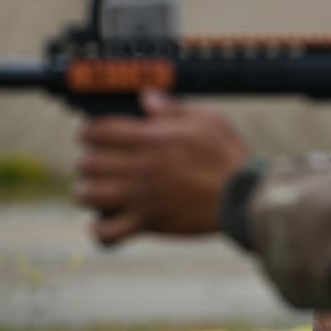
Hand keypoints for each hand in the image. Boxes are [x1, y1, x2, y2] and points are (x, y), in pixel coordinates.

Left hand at [75, 90, 251, 245]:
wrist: (243, 196)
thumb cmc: (228, 154)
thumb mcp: (206, 119)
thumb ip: (172, 108)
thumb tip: (146, 97)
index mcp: (151, 138)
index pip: (99, 130)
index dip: (88, 130)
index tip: (90, 133)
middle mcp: (139, 167)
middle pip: (87, 162)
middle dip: (89, 159)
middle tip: (99, 160)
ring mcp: (140, 197)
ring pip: (88, 194)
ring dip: (89, 189)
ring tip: (101, 188)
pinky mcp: (147, 223)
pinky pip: (106, 233)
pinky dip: (99, 229)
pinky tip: (105, 220)